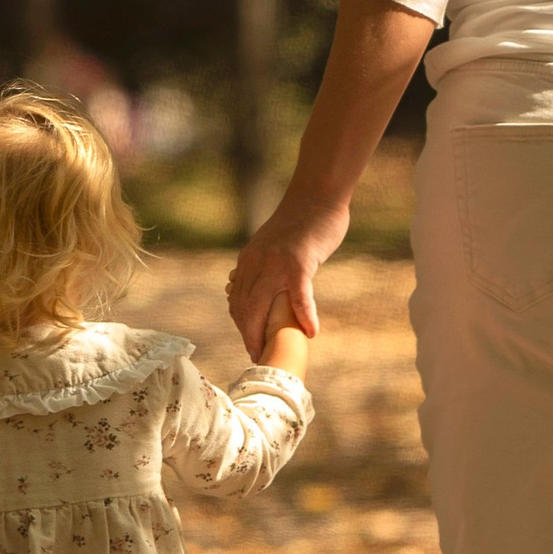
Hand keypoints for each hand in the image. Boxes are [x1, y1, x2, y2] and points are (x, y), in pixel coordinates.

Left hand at [226, 193, 349, 356]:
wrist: (316, 196)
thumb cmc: (299, 223)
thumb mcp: (269, 245)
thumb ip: (258, 267)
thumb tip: (241, 287)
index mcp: (248, 261)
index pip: (236, 302)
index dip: (242, 327)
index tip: (251, 346)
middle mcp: (256, 263)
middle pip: (243, 309)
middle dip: (248, 337)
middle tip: (259, 358)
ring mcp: (276, 263)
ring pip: (262, 307)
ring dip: (265, 335)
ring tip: (276, 354)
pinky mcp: (299, 262)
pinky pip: (299, 295)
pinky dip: (304, 315)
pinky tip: (312, 331)